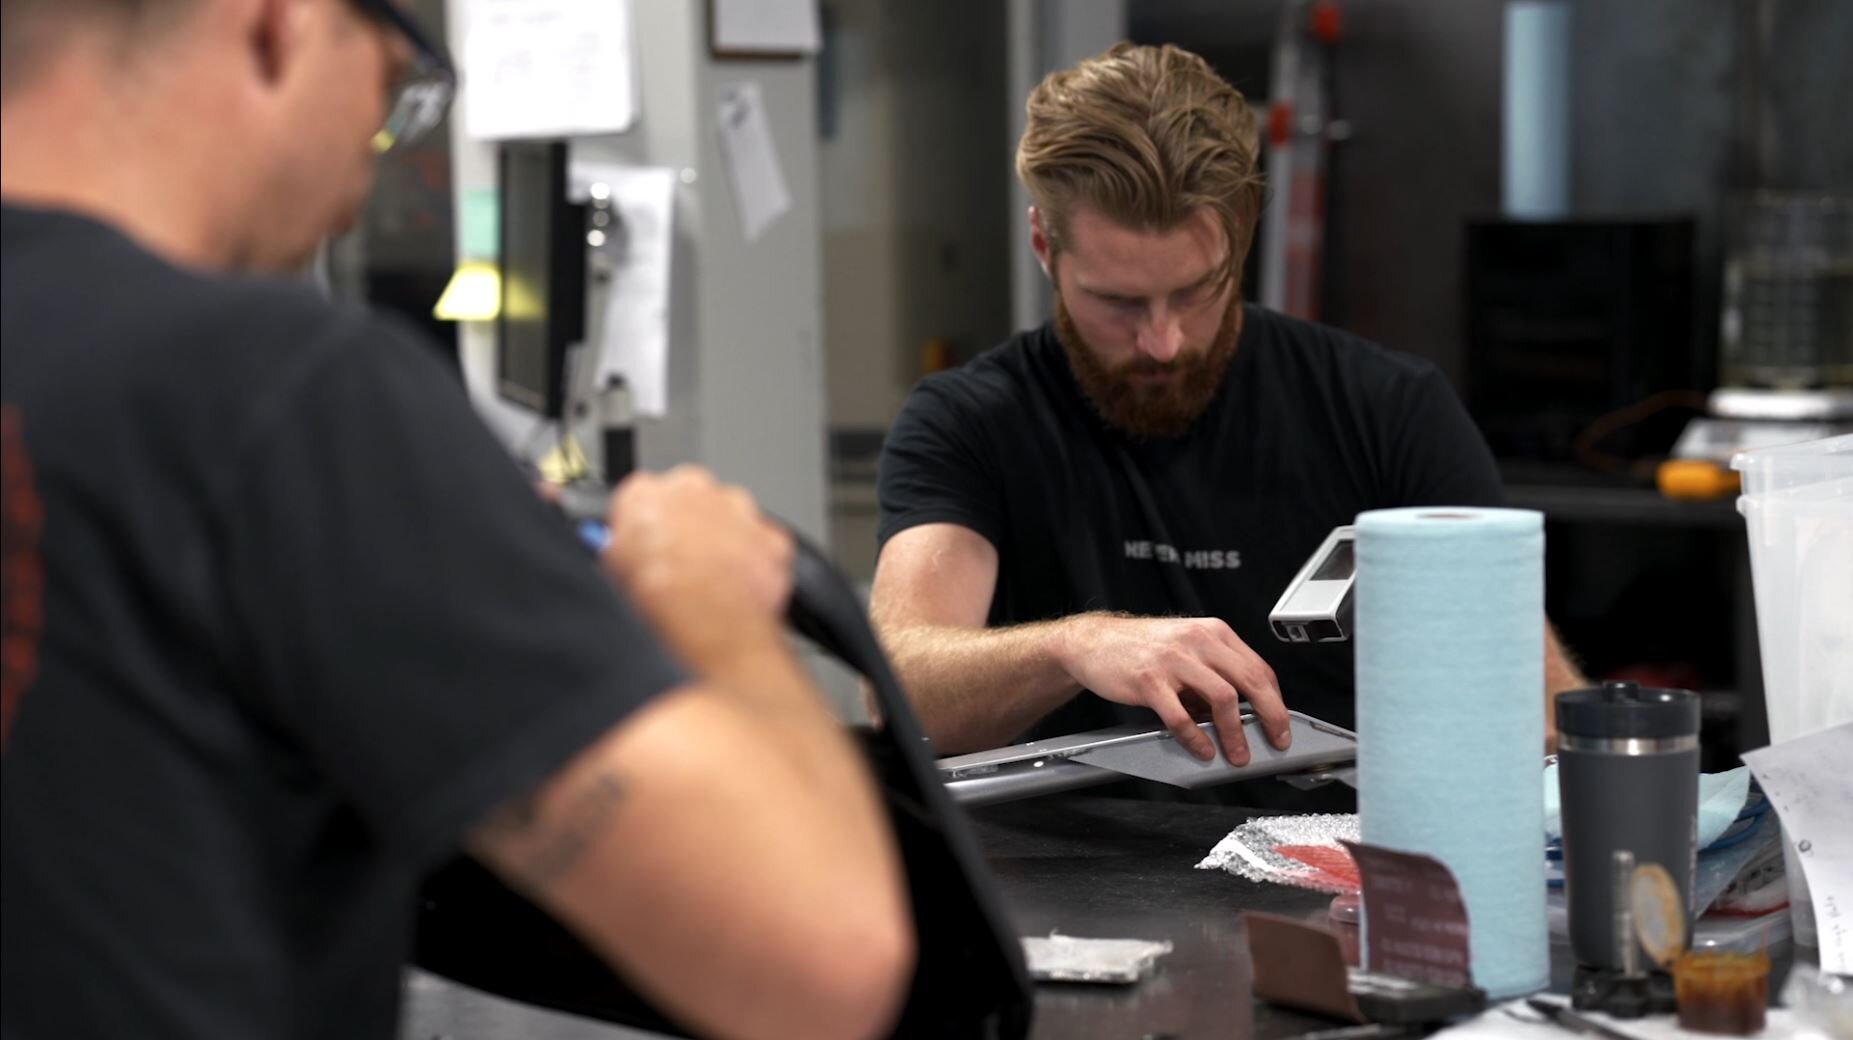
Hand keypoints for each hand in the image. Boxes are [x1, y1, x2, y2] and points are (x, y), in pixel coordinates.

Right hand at [602, 466, 792, 669]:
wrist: (713, 632)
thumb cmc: (661, 605)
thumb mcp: (611, 572)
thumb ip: (617, 545)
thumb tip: (616, 546)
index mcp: (644, 493)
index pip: (641, 499)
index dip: (643, 529)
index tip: (645, 547)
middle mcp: (694, 489)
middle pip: (689, 504)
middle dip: (686, 530)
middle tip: (679, 569)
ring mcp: (738, 510)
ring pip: (729, 520)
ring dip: (721, 544)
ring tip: (709, 585)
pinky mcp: (771, 536)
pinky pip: (762, 546)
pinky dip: (754, 565)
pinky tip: (737, 592)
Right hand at [1058, 615, 1289, 764]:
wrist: (1092, 641)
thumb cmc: (1140, 648)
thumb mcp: (1186, 648)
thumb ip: (1214, 674)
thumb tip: (1242, 712)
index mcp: (1213, 632)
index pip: (1259, 668)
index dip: (1276, 701)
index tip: (1282, 725)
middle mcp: (1197, 641)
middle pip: (1250, 680)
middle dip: (1270, 717)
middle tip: (1276, 741)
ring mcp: (1173, 659)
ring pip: (1223, 698)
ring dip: (1235, 733)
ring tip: (1237, 754)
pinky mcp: (1149, 680)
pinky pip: (1181, 716)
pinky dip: (1196, 738)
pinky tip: (1201, 749)